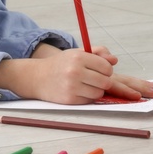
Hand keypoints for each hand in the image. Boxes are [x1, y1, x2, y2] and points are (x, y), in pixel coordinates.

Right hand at [27, 43, 152, 100]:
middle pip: (106, 81)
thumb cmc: (61, 64)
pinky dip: (88, 97)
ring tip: (85, 85)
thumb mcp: (78, 53)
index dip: (107, 70)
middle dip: (105, 82)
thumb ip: (98, 53)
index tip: (103, 71)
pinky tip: (78, 92)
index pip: (106, 67)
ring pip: (99, 93)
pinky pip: (90, 101)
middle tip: (98, 80)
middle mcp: (75, 71)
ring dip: (97, 90)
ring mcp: (72, 87)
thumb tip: (114, 61)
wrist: (37, 77)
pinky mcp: (70, 100)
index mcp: (79, 57)